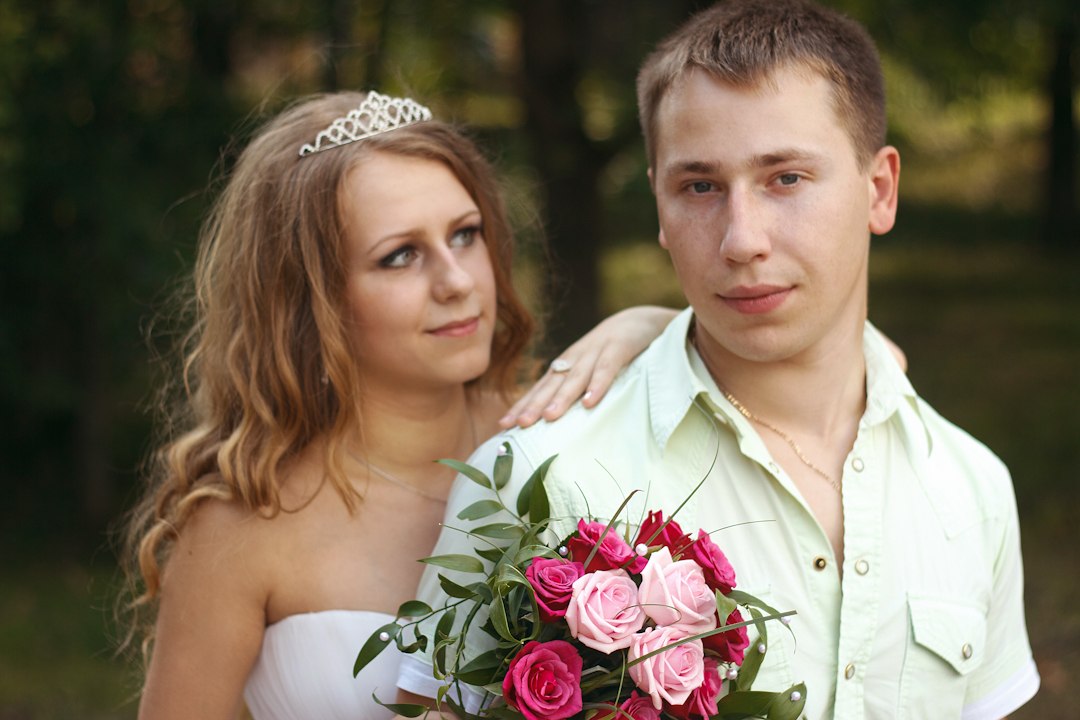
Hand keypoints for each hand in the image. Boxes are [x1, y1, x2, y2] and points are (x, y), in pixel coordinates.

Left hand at [499, 305, 678, 427]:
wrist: (642, 319)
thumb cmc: (612, 351)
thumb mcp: (591, 369)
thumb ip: (576, 390)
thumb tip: (555, 421)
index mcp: (567, 366)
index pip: (540, 388)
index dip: (523, 405)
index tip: (504, 426)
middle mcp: (576, 358)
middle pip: (552, 384)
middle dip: (534, 404)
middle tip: (519, 425)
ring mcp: (596, 351)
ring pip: (576, 377)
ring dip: (562, 397)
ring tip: (549, 417)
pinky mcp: (619, 347)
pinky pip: (607, 368)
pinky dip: (598, 384)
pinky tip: (590, 402)